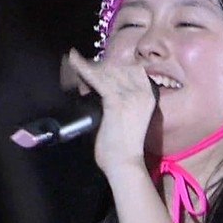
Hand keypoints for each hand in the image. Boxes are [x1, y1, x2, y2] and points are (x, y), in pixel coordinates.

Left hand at [63, 48, 157, 174]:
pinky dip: (82, 67)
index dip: (115, 65)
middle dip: (99, 66)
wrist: (125, 164)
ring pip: (106, 71)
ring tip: (75, 63)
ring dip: (89, 67)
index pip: (133, 68)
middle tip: (82, 65)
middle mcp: (142, 91)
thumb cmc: (124, 147)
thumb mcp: (130, 118)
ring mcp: (130, 95)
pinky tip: (73, 58)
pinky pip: (96, 78)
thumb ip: (121, 102)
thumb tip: (104, 89)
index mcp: (149, 95)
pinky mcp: (116, 101)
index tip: (101, 64)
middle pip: (118, 67)